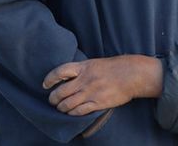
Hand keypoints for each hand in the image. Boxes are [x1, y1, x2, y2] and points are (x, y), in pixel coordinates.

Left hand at [43, 55, 162, 115]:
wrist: (132, 75)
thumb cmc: (115, 67)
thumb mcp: (95, 63)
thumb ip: (81, 70)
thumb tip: (67, 78)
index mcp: (84, 67)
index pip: (60, 72)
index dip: (49, 79)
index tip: (45, 84)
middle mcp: (85, 80)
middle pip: (60, 92)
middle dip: (53, 98)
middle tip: (53, 100)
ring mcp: (91, 92)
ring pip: (67, 104)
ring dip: (61, 108)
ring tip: (61, 108)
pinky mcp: (97, 103)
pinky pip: (79, 111)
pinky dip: (72, 113)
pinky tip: (72, 112)